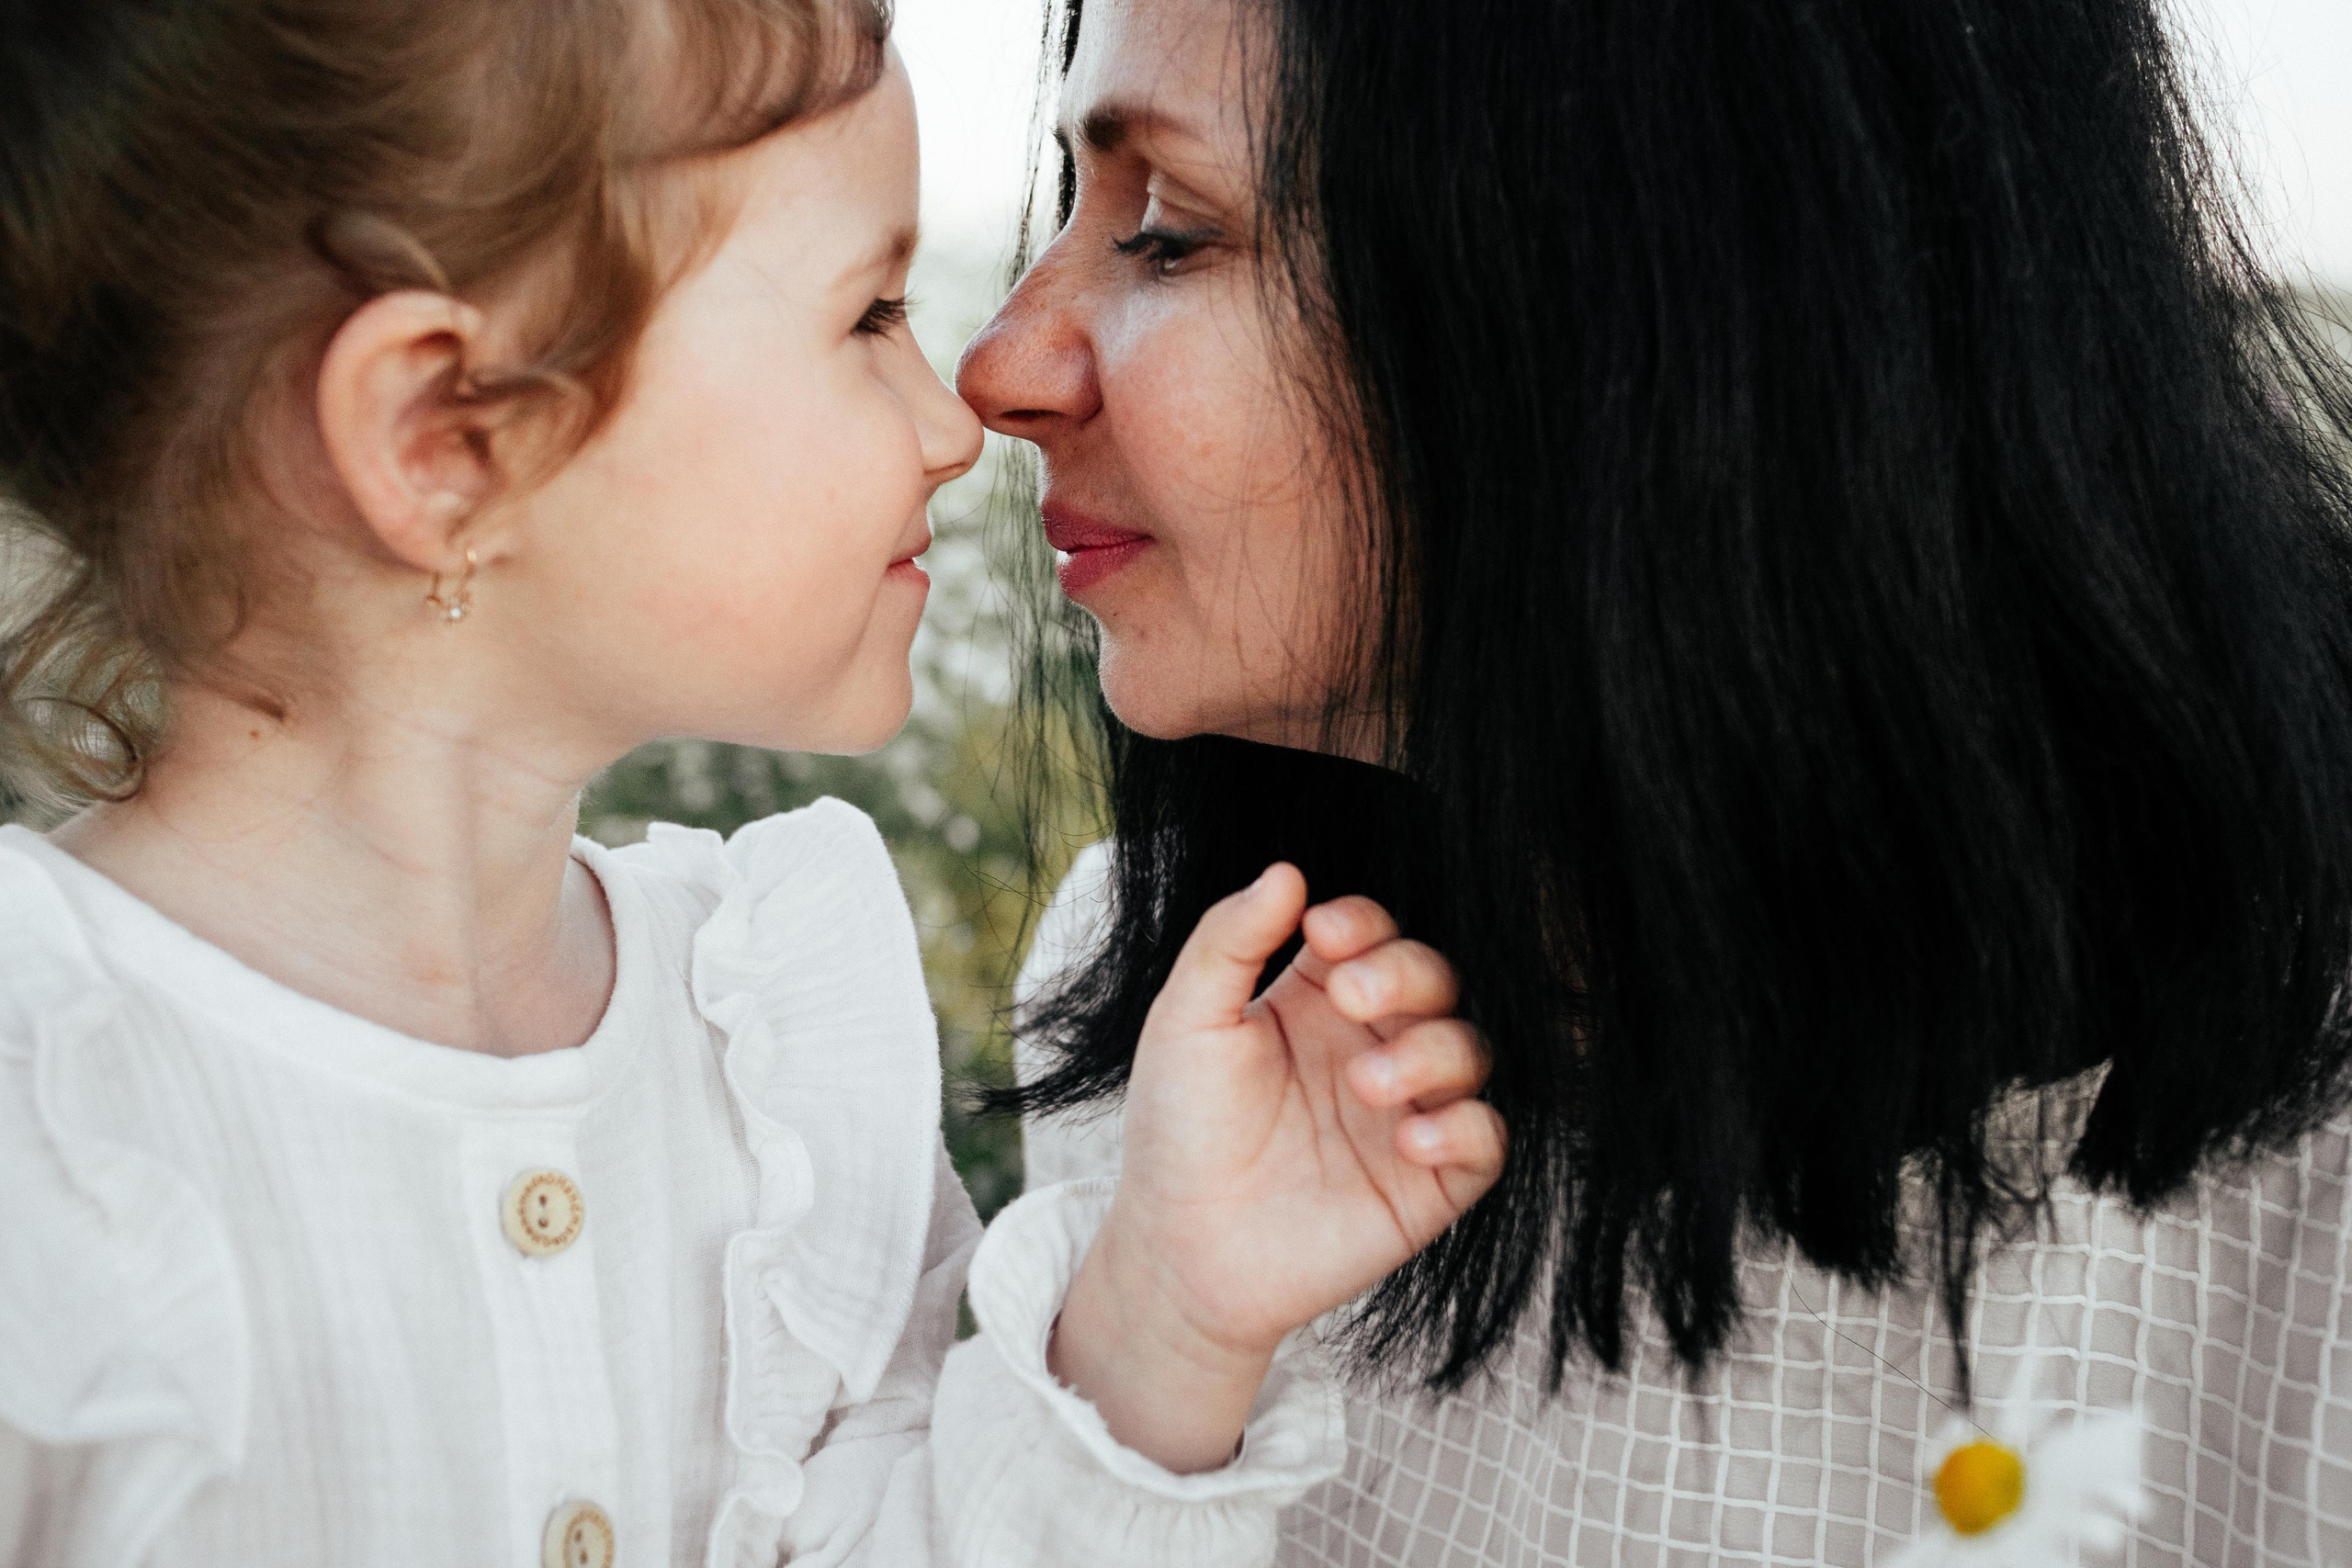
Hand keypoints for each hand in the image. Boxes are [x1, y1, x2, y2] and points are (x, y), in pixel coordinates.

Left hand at [1047, 864, 1505, 1471]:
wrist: (1181, 1248)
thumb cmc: (1178, 1130)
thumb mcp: (1187, 1020)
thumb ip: (1230, 940)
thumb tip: (1287, 869)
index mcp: (1317, 999)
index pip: (1374, 934)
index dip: (1364, 924)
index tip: (1322, 934)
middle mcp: (1372, 1045)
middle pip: (1435, 978)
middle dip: (1405, 975)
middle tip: (1351, 997)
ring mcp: (1406, 1111)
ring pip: (1470, 1049)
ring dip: (1432, 1051)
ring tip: (1367, 1084)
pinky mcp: (1430, 1182)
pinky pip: (1487, 1138)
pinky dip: (1465, 1127)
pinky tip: (1411, 1137)